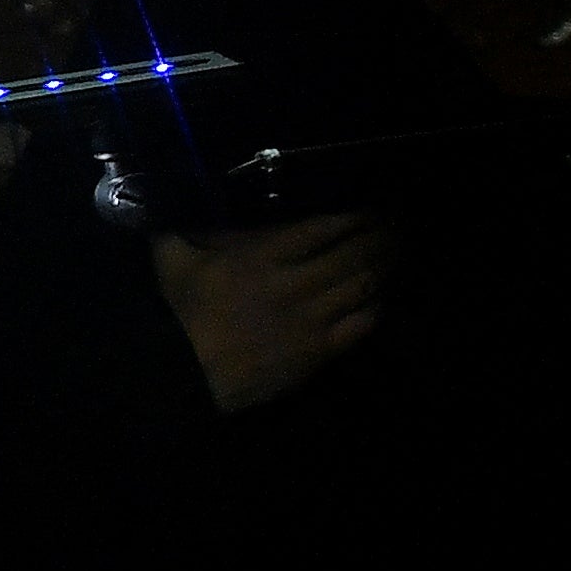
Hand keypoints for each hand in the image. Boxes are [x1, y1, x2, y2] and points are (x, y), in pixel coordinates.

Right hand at [151, 212, 392, 414]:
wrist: (181, 376)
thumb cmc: (177, 314)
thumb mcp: (172, 257)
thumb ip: (185, 225)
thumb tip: (180, 193)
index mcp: (262, 255)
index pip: (323, 226)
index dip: (354, 213)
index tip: (371, 205)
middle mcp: (294, 282)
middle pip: (353, 252)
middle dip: (381, 235)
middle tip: (396, 224)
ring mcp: (310, 319)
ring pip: (363, 285)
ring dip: (386, 266)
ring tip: (399, 253)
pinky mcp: (317, 352)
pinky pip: (361, 325)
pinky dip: (376, 307)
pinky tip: (383, 297)